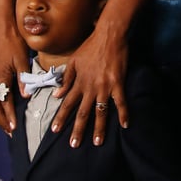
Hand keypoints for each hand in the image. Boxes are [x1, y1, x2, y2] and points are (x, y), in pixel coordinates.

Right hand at [0, 24, 29, 133]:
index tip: (14, 128)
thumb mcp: (22, 60)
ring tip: (8, 126)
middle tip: (11, 132)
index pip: (4, 103)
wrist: (4, 32)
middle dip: (1, 121)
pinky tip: (5, 110)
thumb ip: (24, 78)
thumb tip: (26, 96)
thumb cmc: (14, 44)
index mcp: (0, 78)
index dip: (9, 116)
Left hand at [51, 24, 128, 146]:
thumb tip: (56, 95)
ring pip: (100, 111)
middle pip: (83, 112)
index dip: (61, 117)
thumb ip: (66, 78)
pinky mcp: (118, 84)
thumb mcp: (73, 60)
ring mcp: (105, 87)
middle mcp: (90, 87)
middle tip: (73, 145)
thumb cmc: (91, 46)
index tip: (55, 131)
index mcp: (79, 82)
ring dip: (99, 127)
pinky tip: (126, 125)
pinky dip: (124, 113)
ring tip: (97, 142)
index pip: (67, 103)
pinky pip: (121, 102)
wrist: (109, 35)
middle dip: (78, 129)